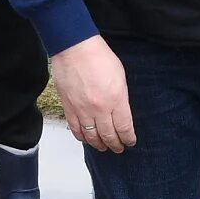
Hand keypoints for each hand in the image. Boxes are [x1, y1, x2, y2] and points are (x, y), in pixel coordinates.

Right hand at [49, 35, 135, 152]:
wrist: (74, 49)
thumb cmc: (99, 57)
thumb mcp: (120, 76)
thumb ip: (121, 97)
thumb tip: (120, 112)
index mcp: (116, 100)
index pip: (124, 127)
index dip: (128, 138)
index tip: (130, 142)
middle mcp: (100, 109)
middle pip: (109, 135)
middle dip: (115, 144)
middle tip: (119, 148)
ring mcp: (82, 111)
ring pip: (92, 136)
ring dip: (99, 144)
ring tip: (104, 147)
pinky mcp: (68, 108)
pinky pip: (76, 130)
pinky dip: (82, 138)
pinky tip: (87, 140)